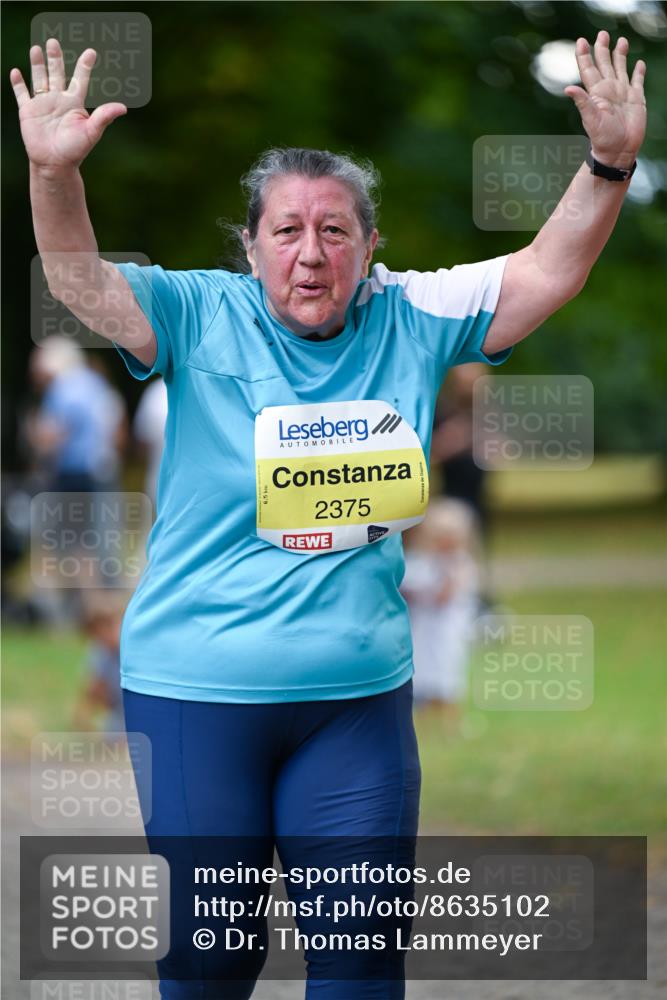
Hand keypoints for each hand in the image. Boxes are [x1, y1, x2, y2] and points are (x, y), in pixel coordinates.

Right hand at [9, 38, 126, 170]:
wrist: (55, 164)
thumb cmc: (75, 150)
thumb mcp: (91, 132)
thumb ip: (104, 116)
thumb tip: (124, 107)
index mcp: (74, 103)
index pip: (80, 80)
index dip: (85, 66)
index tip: (91, 52)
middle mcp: (58, 100)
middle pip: (57, 73)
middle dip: (55, 58)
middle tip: (54, 41)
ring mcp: (42, 104)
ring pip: (39, 79)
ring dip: (38, 64)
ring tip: (37, 48)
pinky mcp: (28, 112)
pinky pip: (22, 94)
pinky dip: (18, 84)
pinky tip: (16, 72)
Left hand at [564, 31, 646, 169]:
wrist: (619, 152)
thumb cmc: (603, 139)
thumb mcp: (591, 120)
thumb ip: (582, 102)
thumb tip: (567, 89)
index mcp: (596, 93)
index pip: (588, 70)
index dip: (585, 55)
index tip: (581, 41)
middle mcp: (608, 90)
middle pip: (604, 64)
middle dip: (602, 49)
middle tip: (602, 34)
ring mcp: (622, 93)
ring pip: (621, 68)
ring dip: (620, 55)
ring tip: (621, 41)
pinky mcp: (636, 99)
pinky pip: (637, 81)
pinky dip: (638, 72)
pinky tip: (638, 63)